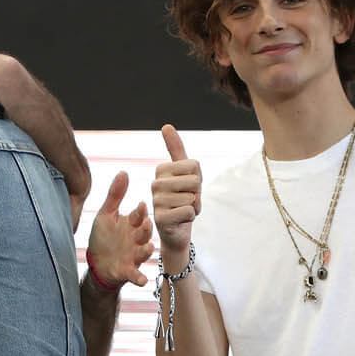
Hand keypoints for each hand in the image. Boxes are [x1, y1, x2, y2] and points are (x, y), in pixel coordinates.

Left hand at [87, 171, 153, 286]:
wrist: (97, 264)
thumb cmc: (103, 237)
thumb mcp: (106, 215)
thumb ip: (115, 195)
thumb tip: (124, 171)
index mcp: (131, 224)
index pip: (138, 215)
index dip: (139, 211)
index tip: (141, 204)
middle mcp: (136, 239)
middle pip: (144, 232)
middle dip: (146, 229)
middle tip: (147, 223)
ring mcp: (134, 255)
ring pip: (144, 252)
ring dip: (147, 250)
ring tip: (149, 247)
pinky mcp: (128, 271)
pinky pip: (136, 274)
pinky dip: (140, 278)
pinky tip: (142, 280)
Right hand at [152, 124, 201, 256]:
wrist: (177, 230)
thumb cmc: (182, 199)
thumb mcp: (185, 173)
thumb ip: (176, 150)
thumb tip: (166, 125)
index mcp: (161, 170)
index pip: (195, 166)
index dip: (198, 179)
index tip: (188, 188)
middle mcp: (155, 184)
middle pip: (195, 181)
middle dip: (197, 194)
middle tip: (187, 202)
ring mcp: (156, 201)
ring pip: (192, 197)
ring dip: (194, 207)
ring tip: (183, 211)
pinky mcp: (161, 218)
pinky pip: (189, 211)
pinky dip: (191, 217)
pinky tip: (180, 221)